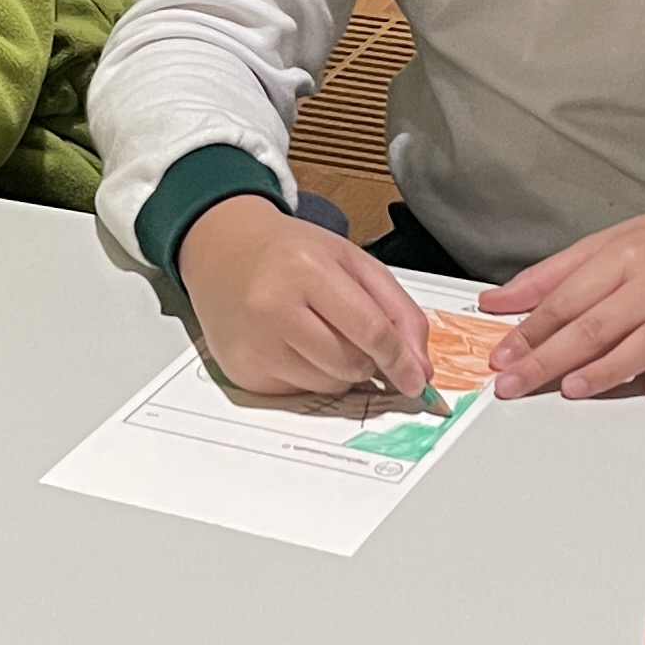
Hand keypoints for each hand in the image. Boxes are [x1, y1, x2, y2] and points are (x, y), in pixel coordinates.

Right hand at [176, 196, 430, 398]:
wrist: (225, 251)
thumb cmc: (291, 253)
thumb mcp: (352, 262)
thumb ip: (397, 310)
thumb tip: (419, 369)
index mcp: (306, 269)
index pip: (369, 330)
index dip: (400, 359)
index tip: (416, 379)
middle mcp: (273, 307)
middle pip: (350, 364)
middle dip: (366, 358)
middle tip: (351, 331)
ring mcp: (254, 343)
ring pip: (328, 385)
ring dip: (338, 369)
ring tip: (318, 332)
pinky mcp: (241, 370)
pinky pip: (299, 393)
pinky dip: (309, 376)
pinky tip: (292, 344)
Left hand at [481, 199, 644, 399]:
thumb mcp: (615, 239)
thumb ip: (554, 273)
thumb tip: (498, 300)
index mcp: (624, 257)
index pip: (566, 299)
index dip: (529, 332)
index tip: (501, 357)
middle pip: (595, 324)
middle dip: (548, 357)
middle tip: (515, 384)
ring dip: (607, 368)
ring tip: (571, 388)